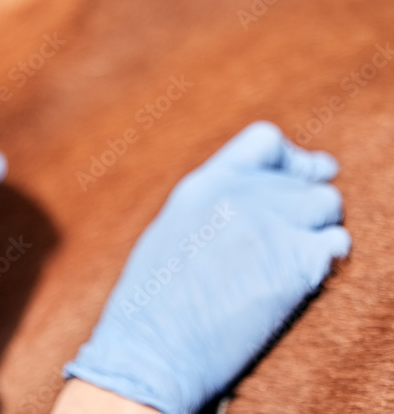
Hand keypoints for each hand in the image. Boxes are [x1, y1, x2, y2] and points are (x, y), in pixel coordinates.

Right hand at [63, 122, 350, 413]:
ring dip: (318, 228)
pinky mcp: (295, 262)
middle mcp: (238, 195)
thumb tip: (258, 202)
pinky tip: (299, 279)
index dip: (290, 160)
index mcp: (202, 184)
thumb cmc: (153, 304)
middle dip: (304, 205)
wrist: (154, 347)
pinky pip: (336, 244)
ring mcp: (269, 224)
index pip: (265, 141)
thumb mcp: (172, 232)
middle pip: (303, 180)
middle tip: (296, 234)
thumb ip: (213, 207)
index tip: (301, 177)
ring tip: (295, 256)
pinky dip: (324, 260)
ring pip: (327, 204)